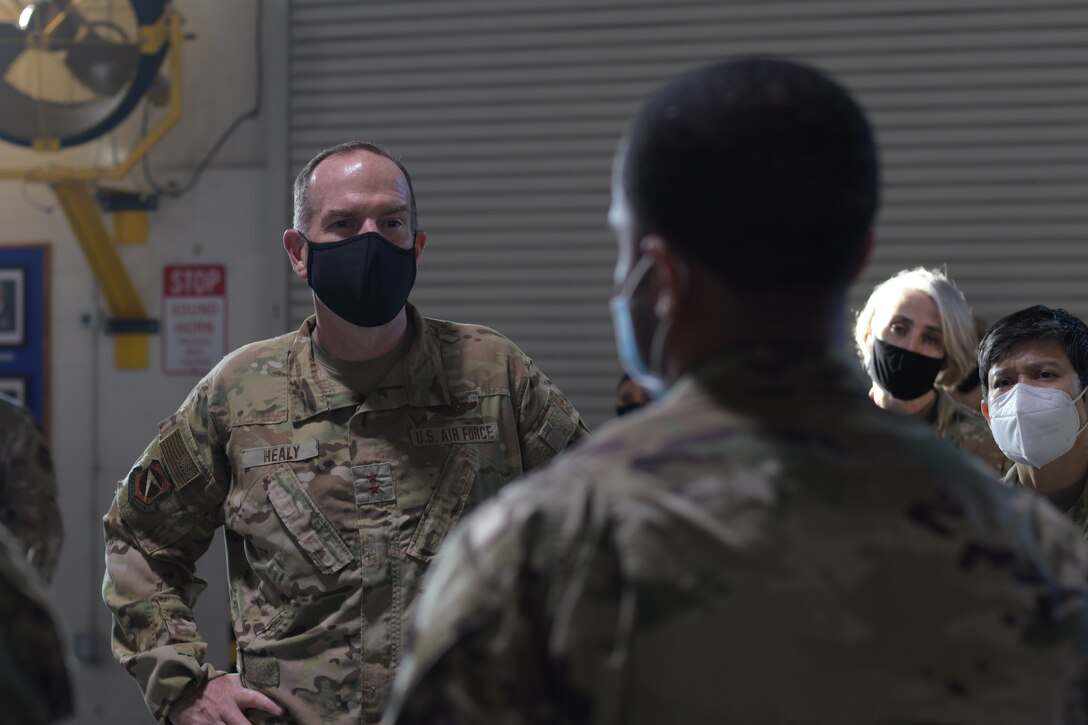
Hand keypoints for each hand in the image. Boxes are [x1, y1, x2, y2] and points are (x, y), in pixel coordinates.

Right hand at [168, 674, 283, 724]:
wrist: (182, 689)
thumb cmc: (209, 686)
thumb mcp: (228, 681)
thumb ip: (243, 686)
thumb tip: (263, 683)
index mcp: (235, 694)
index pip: (256, 699)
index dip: (270, 705)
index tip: (282, 712)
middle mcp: (226, 708)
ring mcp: (213, 720)